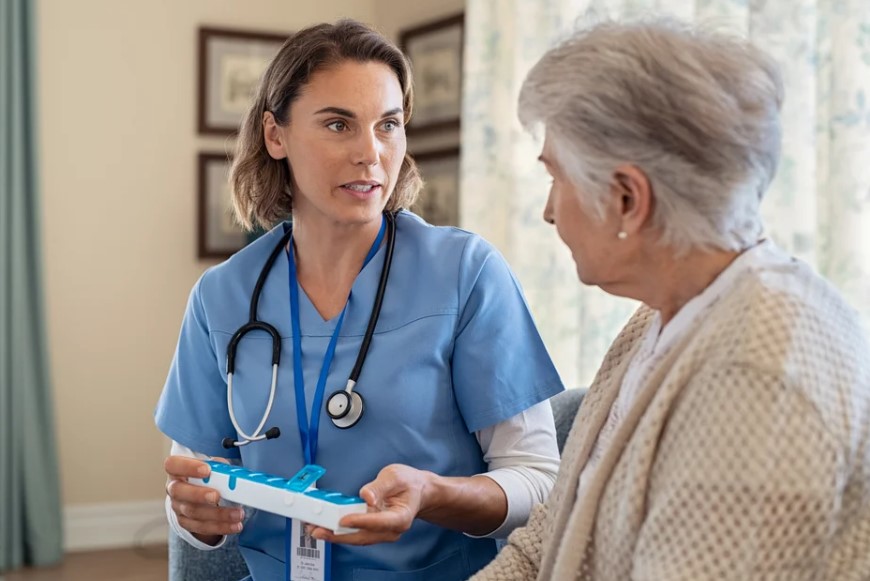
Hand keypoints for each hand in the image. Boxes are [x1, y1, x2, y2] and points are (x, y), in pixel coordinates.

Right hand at [164, 455, 244, 544]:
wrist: (198, 493)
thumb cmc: (205, 476)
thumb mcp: (211, 466)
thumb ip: (219, 467)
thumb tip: (230, 474)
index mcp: (177, 470)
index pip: (173, 465)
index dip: (188, 467)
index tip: (207, 470)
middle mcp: (174, 489)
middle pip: (179, 492)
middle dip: (199, 495)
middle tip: (217, 496)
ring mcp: (178, 507)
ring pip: (193, 512)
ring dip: (218, 514)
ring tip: (237, 514)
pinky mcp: (186, 522)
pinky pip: (201, 527)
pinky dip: (220, 527)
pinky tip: (234, 525)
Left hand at [308, 464, 432, 545]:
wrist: (417, 491)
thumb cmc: (408, 483)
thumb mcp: (395, 476)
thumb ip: (380, 486)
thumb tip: (366, 496)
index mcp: (401, 517)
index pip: (379, 522)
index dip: (361, 521)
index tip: (344, 519)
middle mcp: (391, 530)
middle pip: (363, 536)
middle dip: (339, 535)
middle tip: (318, 530)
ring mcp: (381, 532)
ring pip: (357, 538)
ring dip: (335, 535)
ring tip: (315, 529)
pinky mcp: (373, 531)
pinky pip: (355, 534)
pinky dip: (340, 531)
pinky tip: (325, 527)